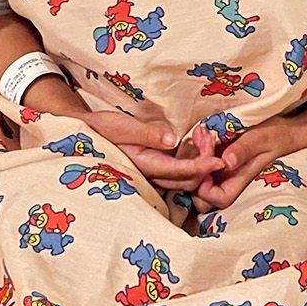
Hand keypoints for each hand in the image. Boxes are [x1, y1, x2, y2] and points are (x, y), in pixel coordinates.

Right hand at [81, 110, 224, 193]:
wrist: (87, 132)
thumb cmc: (102, 128)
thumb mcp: (122, 126)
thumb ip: (147, 134)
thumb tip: (173, 139)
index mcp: (144, 165)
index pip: (179, 171)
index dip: (201, 167)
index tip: (219, 161)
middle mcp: (151, 174)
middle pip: (188, 179)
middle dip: (205, 160)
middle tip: (208, 133)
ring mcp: (154, 173)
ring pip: (186, 176)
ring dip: (200, 158)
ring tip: (203, 132)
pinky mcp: (156, 166)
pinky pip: (181, 169)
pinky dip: (193, 156)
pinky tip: (195, 138)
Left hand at [189, 117, 306, 214]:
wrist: (282, 128)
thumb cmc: (275, 134)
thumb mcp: (261, 138)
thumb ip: (244, 150)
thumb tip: (227, 162)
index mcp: (240, 182)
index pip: (218, 199)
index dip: (205, 187)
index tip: (207, 162)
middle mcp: (228, 182)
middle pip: (201, 197)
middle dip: (194, 173)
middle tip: (201, 144)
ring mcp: (221, 173)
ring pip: (196, 181)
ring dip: (193, 160)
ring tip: (202, 135)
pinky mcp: (216, 161)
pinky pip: (198, 164)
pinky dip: (195, 151)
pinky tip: (202, 133)